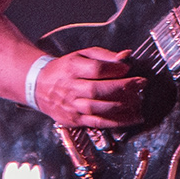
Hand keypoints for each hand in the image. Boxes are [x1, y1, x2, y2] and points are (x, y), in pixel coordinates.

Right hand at [31, 45, 149, 131]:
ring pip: (98, 109)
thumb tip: (126, 55)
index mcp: (71, 69)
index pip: (95, 69)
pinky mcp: (74, 120)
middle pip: (97, 90)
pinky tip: (131, 118)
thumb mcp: (81, 55)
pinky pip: (97, 123)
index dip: (114, 69)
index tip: (128, 68)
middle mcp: (70, 88)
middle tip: (141, 83)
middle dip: (123, 88)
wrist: (38, 86)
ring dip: (122, 106)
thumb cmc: (64, 69)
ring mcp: (71, 106)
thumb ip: (104, 55)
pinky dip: (116, 122)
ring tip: (138, 101)